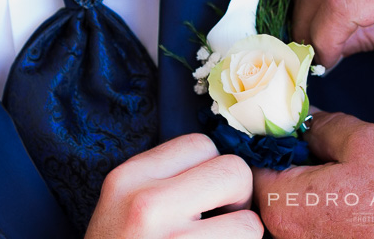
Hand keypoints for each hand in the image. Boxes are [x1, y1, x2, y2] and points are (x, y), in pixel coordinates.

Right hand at [85, 133, 262, 237]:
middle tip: (217, 226)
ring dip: (240, 237)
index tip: (203, 200)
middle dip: (236, 199)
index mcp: (127, 179)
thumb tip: (229, 168)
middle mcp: (145, 203)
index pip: (199, 144)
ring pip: (247, 221)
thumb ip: (166, 182)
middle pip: (232, 171)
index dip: (212, 172)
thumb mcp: (125, 208)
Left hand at [253, 112, 373, 238]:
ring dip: (310, 178)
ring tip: (342, 162)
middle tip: (319, 135)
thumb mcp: (366, 141)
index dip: (267, 131)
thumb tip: (303, 117)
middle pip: (270, 180)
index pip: (251, 158)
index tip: (283, 116)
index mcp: (284, 202)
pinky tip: (354, 190)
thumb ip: (324, 124)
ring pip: (294, 199)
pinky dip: (325, 200)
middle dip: (291, 154)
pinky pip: (312, 218)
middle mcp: (286, 232)